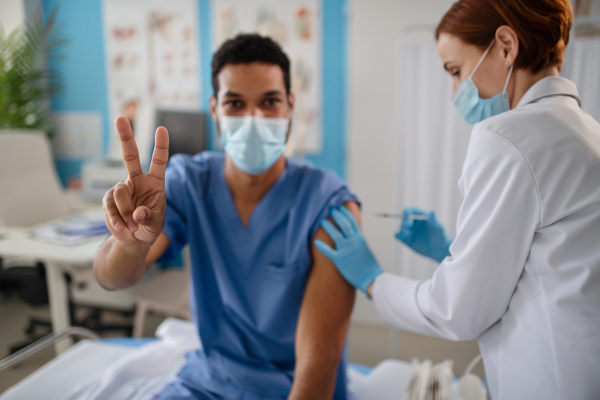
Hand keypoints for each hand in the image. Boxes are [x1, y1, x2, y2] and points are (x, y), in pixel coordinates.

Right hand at [102, 117, 168, 244]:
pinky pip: (109, 205)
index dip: (160, 145)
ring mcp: (122, 188)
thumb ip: (148, 218)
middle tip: (120, 118)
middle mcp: (137, 180)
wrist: (133, 240)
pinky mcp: (108, 199)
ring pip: (120, 192)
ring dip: (126, 212)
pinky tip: (122, 227)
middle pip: (130, 155)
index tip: (161, 129)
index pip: (159, 161)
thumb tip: (138, 213)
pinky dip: (116, 219)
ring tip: (132, 226)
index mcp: (155, 182)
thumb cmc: (148, 227)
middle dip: (125, 136)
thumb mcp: (154, 226)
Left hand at [314, 207, 384, 294]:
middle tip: (330, 210)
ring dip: (328, 226)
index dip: (345, 213)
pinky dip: (322, 246)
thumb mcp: (365, 247)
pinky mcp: (340, 259)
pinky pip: (328, 251)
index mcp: (360, 238)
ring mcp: (346, 250)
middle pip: (344, 224)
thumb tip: (352, 234)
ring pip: (335, 234)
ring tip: (322, 220)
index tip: (340, 207)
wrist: (370, 277)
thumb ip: (358, 240)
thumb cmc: (368, 264)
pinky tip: (316, 242)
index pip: (352, 221)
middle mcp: (353, 242)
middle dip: (337, 215)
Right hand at [395, 207, 452, 262]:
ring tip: (408, 233)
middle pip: (404, 219)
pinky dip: (398, 235)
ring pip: (401, 227)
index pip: (411, 211)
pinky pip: (398, 236)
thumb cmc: (440, 236)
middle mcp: (413, 222)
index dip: (407, 211)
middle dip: (405, 221)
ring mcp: (409, 231)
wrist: (438, 250)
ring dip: (402, 229)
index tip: (405, 213)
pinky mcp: (406, 239)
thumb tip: (432, 211)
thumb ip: (434, 220)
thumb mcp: (438, 227)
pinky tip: (404, 238)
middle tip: (408, 226)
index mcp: (420, 216)